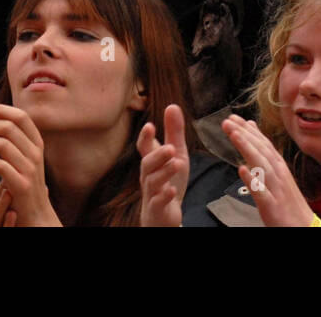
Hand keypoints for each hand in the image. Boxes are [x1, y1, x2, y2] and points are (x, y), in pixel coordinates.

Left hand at [0, 104, 60, 225]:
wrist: (36, 214)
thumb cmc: (25, 183)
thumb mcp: (26, 158)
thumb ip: (16, 141)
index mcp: (37, 143)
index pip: (21, 116)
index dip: (1, 109)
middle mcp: (36, 153)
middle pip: (9, 127)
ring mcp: (30, 169)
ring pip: (3, 144)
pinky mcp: (21, 185)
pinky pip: (1, 166)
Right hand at [137, 104, 188, 226]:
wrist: (164, 215)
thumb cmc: (168, 180)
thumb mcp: (176, 154)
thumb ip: (173, 132)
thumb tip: (172, 105)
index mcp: (152, 161)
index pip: (144, 148)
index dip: (145, 137)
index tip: (149, 126)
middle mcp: (148, 176)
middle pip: (147, 164)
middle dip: (158, 155)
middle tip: (171, 148)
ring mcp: (152, 193)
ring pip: (152, 182)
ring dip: (164, 172)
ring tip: (176, 164)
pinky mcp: (158, 209)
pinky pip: (157, 202)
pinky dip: (164, 196)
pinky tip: (172, 190)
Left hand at [220, 114, 314, 226]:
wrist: (305, 227)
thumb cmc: (288, 202)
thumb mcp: (278, 175)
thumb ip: (265, 154)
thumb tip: (252, 131)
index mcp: (279, 167)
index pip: (262, 144)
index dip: (247, 130)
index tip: (232, 118)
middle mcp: (278, 175)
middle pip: (260, 151)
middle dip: (244, 134)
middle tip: (227, 122)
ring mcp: (276, 190)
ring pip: (261, 166)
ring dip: (247, 148)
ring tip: (234, 135)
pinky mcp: (273, 206)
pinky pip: (261, 192)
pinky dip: (252, 180)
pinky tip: (242, 170)